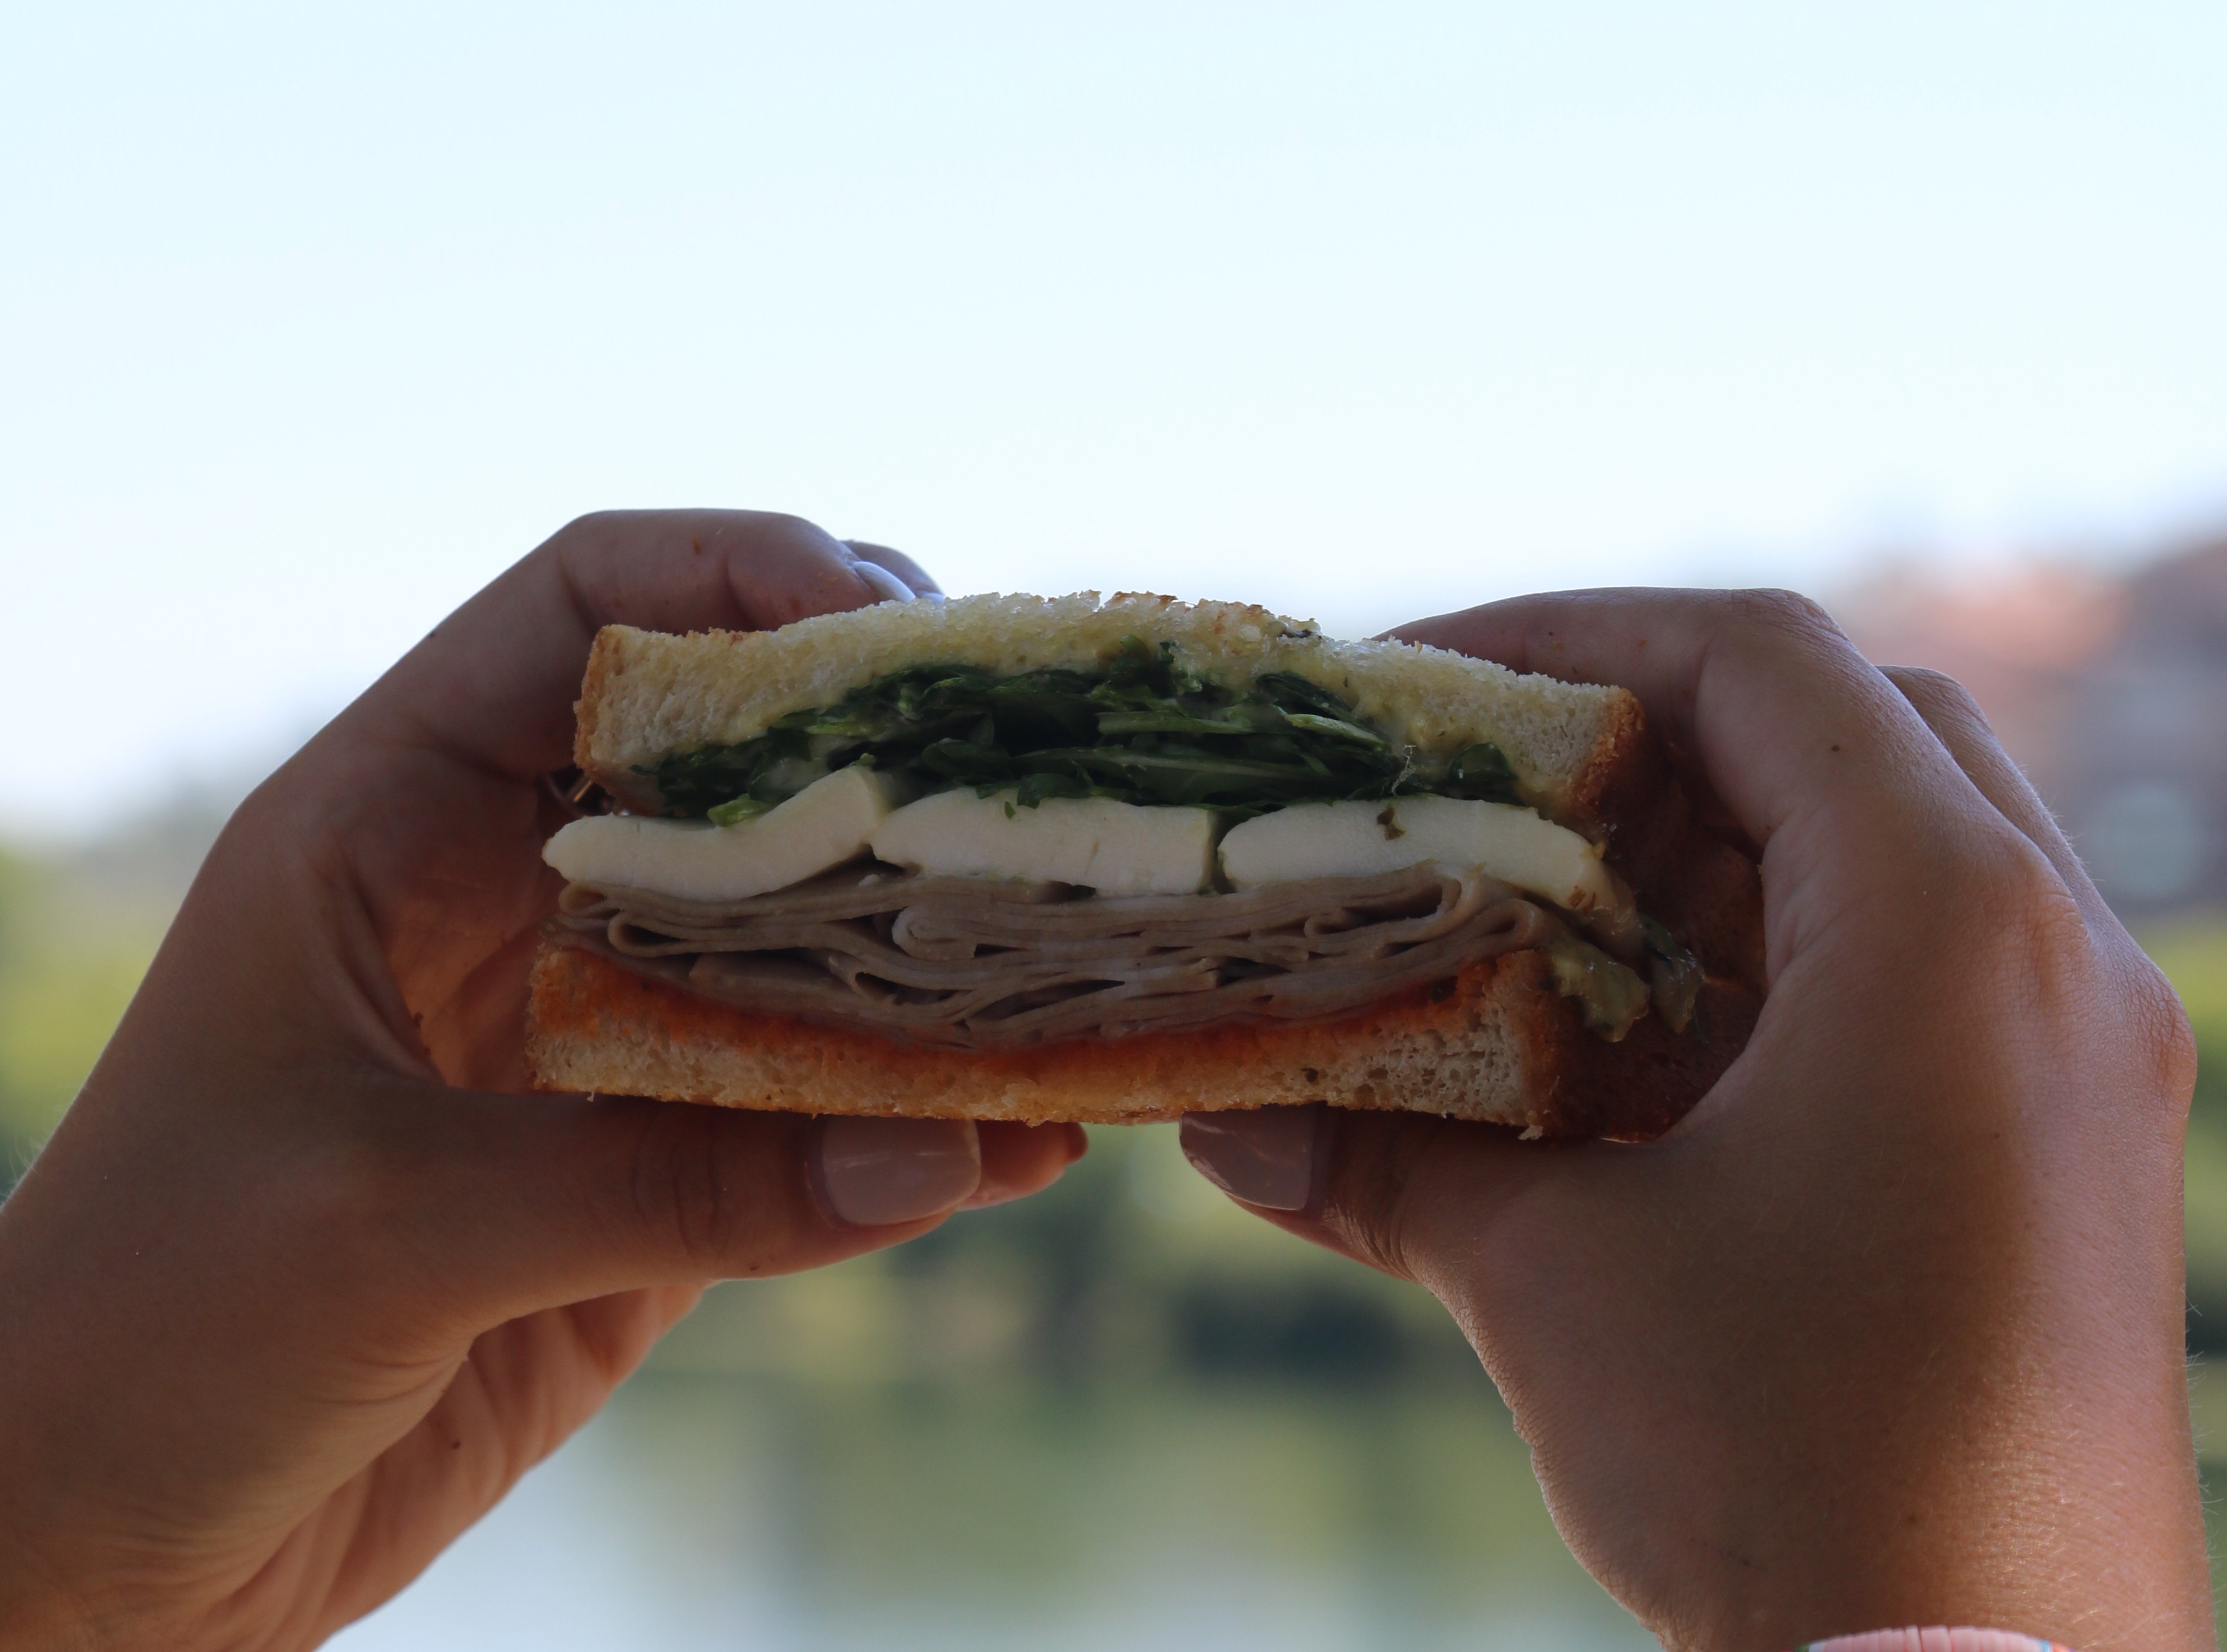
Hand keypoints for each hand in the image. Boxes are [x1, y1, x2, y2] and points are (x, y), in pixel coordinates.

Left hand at [0, 512, 1084, 1650]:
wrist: (89, 1544)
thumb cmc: (146, 1336)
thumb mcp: (382, 1225)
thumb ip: (661, 1183)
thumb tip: (935, 1150)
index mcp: (388, 822)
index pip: (581, 611)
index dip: (741, 580)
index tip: (898, 629)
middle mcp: (508, 900)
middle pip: (729, 759)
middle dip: (888, 755)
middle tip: (1048, 782)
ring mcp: (591, 1040)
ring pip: (794, 941)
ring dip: (930, 953)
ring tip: (1076, 963)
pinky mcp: (648, 1179)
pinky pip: (810, 1121)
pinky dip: (919, 1127)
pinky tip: (1023, 1144)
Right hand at [1180, 591, 2206, 1651]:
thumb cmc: (1793, 1467)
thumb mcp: (1556, 1283)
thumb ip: (1383, 1170)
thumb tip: (1221, 1126)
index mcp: (1942, 925)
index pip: (1762, 658)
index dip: (1578, 634)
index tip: (1431, 680)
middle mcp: (2050, 951)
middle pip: (1846, 721)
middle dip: (1651, 733)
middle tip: (1494, 788)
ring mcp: (2086, 1048)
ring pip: (1901, 841)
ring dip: (1722, 849)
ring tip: (1556, 910)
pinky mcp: (2078, 1142)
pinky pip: (1933, 967)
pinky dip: (1788, 957)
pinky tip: (1658, 1042)